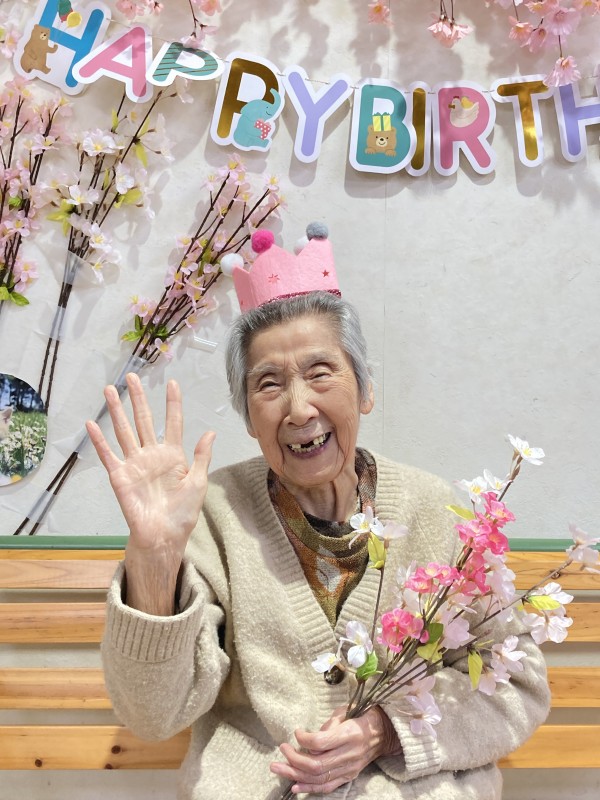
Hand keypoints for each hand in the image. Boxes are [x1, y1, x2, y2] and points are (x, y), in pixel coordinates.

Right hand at [86, 374, 214, 612]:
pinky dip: (99, 440)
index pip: (173, 423)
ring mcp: (134, 464)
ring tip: (111, 390)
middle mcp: (152, 455)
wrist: (164, 536)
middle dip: (139, 398)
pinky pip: (108, 455)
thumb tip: (210, 432)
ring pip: (125, 431)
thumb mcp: (199, 482)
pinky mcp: (120, 476)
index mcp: (173, 455)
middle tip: (133, 376)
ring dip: (116, 411)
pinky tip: (91, 424)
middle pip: (144, 420)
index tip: (172, 383)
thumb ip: (202, 456)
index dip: (172, 404)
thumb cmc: (183, 513)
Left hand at [270, 705, 400, 793]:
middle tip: (281, 750)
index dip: (304, 738)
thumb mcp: (347, 711)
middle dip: (294, 759)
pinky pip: (327, 786)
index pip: (321, 742)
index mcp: (350, 734)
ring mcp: (349, 768)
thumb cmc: (362, 716)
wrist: (383, 733)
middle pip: (316, 764)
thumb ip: (330, 723)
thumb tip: (311, 736)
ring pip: (318, 777)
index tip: (296, 732)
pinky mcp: (348, 777)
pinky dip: (309, 787)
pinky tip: (295, 786)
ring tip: (278, 768)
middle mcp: (349, 754)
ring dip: (295, 774)